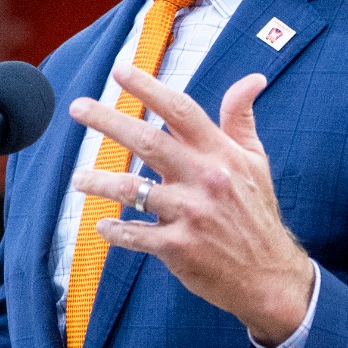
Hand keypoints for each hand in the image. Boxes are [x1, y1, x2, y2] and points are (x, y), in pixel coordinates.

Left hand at [69, 64, 315, 346]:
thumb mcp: (255, 162)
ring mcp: (190, 214)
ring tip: (77, 179)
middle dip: (108, 121)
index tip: (120, 71)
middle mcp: (204, 179)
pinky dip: (115, 230)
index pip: (181, 111)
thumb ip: (241, 120)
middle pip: (148, 141)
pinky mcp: (179, 247)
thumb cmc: (257, 213)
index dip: (149, 88)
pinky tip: (102, 225)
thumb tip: (252, 79)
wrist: (270, 276)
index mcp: (220, 154)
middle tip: (76, 107)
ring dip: (100, 182)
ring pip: (134, 190)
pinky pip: (135, 235)